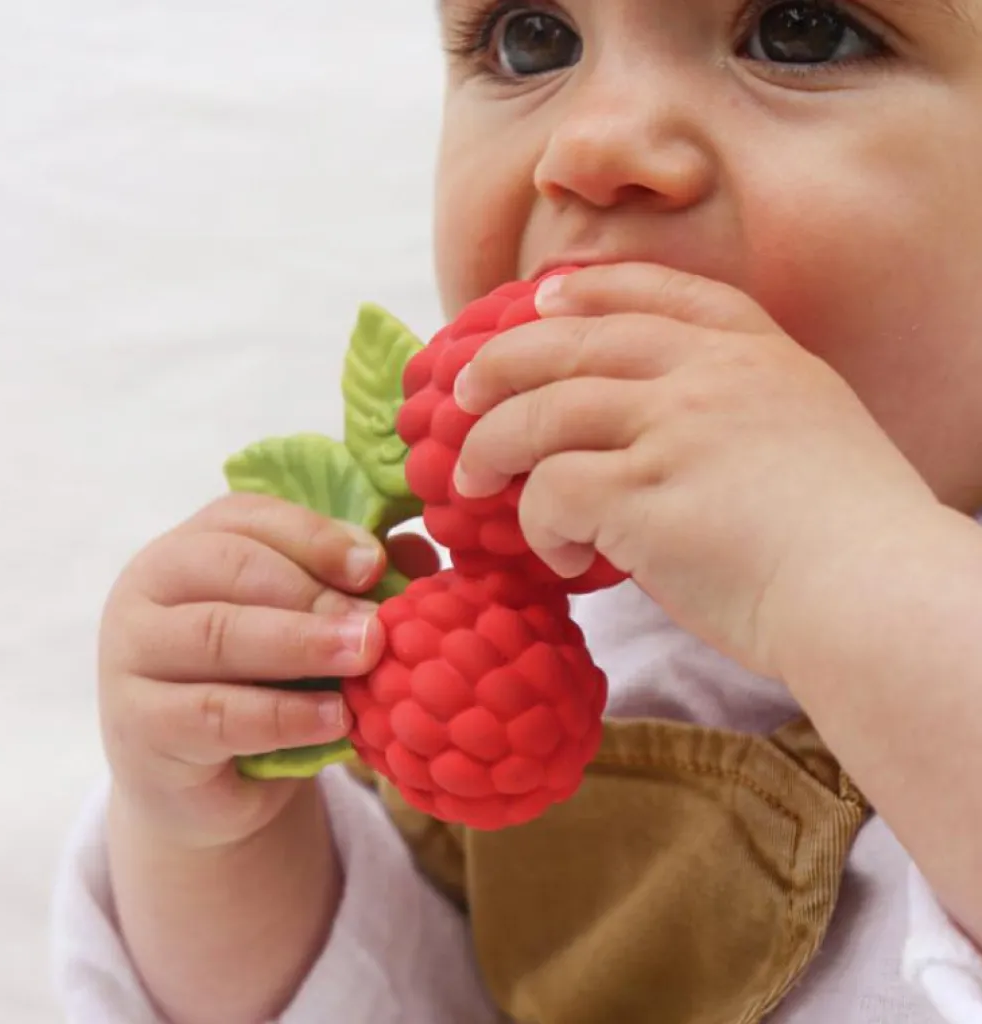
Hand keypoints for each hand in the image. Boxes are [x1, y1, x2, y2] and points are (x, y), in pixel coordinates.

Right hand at [99, 492, 437, 847]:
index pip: (247, 517)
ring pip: (217, 634)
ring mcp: (133, 655)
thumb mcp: (307, 625)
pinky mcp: (141, 725)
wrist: (210, 783)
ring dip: (302, 645)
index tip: (374, 564)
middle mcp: (150, 586)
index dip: (315, 535)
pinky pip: (215, 712)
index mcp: (192, 544)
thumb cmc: (265, 682)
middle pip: (230, 567)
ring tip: (365, 658)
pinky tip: (335, 717)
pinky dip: (283, 714)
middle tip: (376, 623)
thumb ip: (352, 581)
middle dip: (313, 592)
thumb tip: (415, 552)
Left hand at [451, 263, 935, 677]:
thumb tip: (648, 441)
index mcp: (755, 353)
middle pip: (576, 340)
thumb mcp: (806, 435)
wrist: (877, 595)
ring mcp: (674, 427)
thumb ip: (731, 414)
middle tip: (462, 390)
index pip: (657, 292)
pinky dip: (537, 523)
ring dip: (492, 443)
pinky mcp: (641, 492)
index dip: (589, 289)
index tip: (541, 297)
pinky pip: (552, 490)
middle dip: (504, 359)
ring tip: (470, 476)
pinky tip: (558, 555)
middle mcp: (708, 374)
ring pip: (544, 410)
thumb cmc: (849, 537)